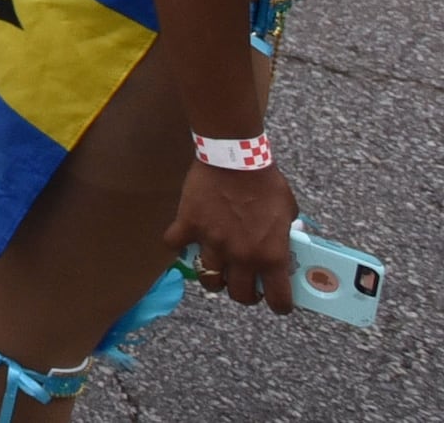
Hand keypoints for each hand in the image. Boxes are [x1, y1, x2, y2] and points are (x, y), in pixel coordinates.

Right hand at [167, 156, 301, 314]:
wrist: (235, 159)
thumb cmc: (266, 183)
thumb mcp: (288, 213)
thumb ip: (283, 236)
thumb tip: (282, 247)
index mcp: (271, 255)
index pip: (279, 300)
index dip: (279, 304)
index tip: (277, 301)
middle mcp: (242, 256)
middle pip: (239, 295)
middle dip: (244, 293)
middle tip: (244, 283)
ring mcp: (212, 243)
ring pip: (208, 280)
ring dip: (213, 276)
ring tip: (216, 267)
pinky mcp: (189, 225)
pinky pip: (175, 245)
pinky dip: (177, 245)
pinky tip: (185, 239)